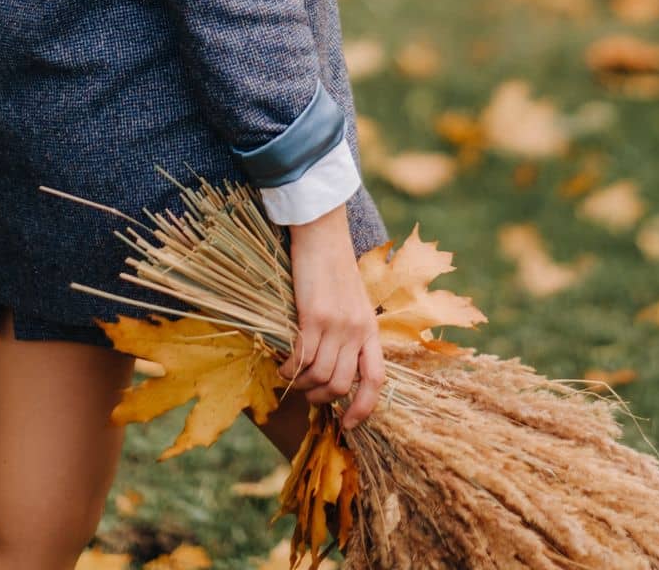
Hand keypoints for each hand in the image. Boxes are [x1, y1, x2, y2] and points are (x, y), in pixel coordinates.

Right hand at [277, 203, 384, 433]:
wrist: (322, 233)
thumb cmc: (334, 267)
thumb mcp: (353, 302)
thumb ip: (350, 333)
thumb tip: (335, 366)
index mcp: (370, 329)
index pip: (376, 380)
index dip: (364, 408)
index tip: (348, 425)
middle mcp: (356, 331)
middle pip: (341, 385)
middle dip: (321, 398)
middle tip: (307, 393)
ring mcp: (336, 324)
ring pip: (319, 376)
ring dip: (302, 385)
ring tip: (291, 378)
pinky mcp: (313, 316)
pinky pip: (301, 358)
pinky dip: (289, 369)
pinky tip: (282, 365)